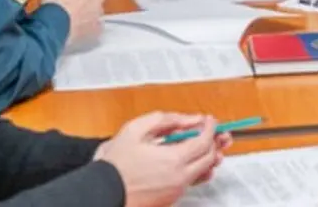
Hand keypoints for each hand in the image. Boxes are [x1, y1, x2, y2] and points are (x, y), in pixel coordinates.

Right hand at [41, 0, 104, 44]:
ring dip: (91, 9)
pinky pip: (97, 25)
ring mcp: (96, 15)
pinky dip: (90, 24)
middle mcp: (96, 0)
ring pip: (98, 10)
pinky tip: (82, 25)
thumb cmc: (54, 4)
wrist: (54, 26)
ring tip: (79, 13)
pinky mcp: (95, 29)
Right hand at [95, 113, 228, 206]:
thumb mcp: (136, 129)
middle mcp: (179, 178)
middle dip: (214, 141)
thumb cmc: (115, 164)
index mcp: (174, 159)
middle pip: (209, 158)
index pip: (204, 141)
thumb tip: (190, 119)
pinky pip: (191, 182)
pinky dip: (197, 170)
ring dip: (209, 156)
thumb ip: (167, 120)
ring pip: (203, 172)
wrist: (103, 191)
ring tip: (209, 146)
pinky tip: (194, 162)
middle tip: (213, 131)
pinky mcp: (170, 198)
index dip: (210, 127)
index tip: (208, 120)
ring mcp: (176, 190)